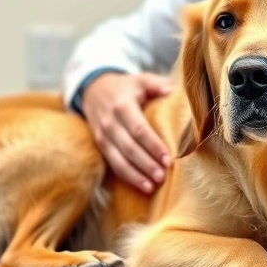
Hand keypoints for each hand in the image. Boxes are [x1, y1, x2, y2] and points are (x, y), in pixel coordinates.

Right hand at [80, 72, 173, 193]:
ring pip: (119, 160)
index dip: (153, 145)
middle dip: (146, 164)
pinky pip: (113, 164)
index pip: (138, 129)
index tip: (168, 158)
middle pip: (129, 148)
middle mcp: (110, 123)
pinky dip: (127, 177)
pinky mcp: (100, 146)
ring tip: (153, 186)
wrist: (94, 90)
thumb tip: (173, 92)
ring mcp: (102, 136)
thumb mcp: (141, 80)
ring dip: (136, 175)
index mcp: (122, 106)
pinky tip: (142, 186)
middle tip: (162, 176)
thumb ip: (157, 84)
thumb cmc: (126, 87)